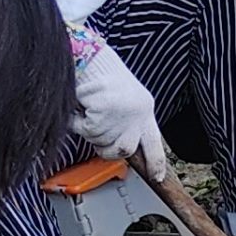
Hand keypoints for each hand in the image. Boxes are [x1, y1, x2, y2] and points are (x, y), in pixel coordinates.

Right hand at [71, 44, 170, 175]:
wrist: (90, 57)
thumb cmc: (104, 79)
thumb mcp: (125, 101)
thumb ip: (128, 125)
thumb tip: (125, 150)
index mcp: (145, 110)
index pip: (155, 143)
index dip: (156, 163)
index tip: (157, 177)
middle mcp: (138, 113)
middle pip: (125, 150)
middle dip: (108, 149)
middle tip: (97, 134)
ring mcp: (122, 113)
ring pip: (102, 142)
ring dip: (90, 131)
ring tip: (88, 111)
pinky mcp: (104, 110)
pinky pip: (87, 130)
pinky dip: (78, 122)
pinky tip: (81, 107)